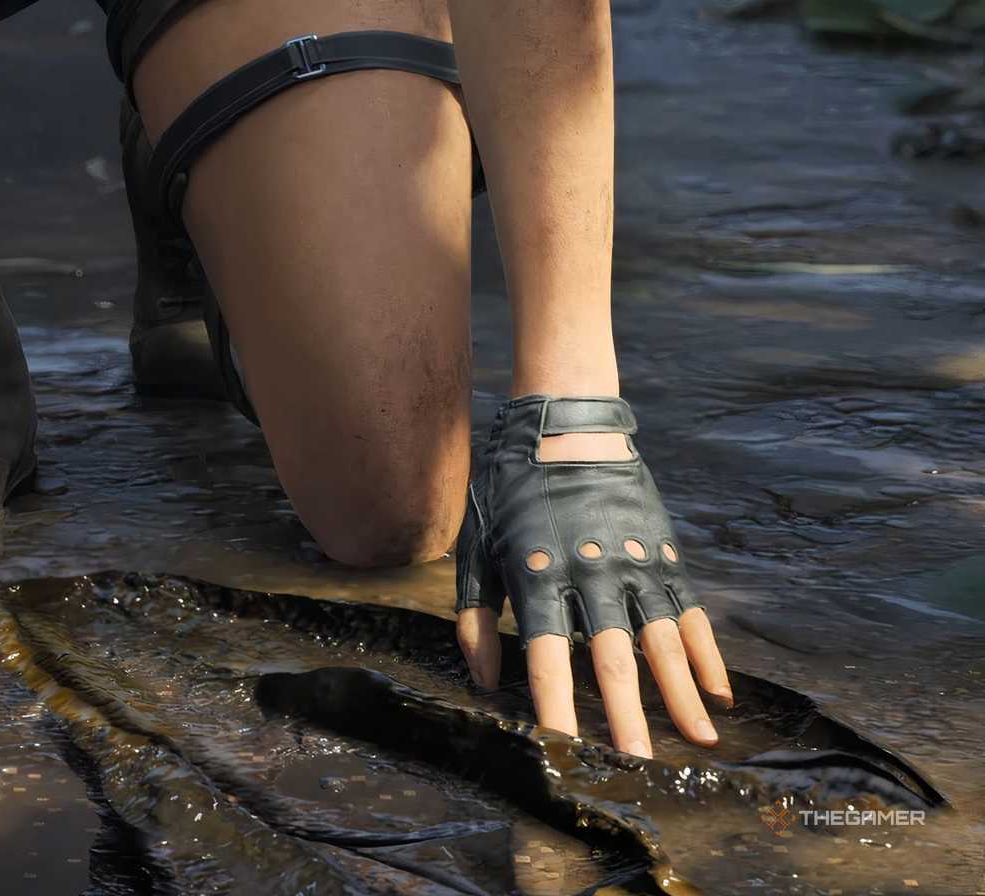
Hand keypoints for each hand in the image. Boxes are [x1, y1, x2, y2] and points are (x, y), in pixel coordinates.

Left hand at [454, 396, 732, 757]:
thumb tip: (482, 681)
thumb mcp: (476, 549)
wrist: (567, 427)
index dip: (556, 707)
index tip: (565, 751)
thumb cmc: (510, 494)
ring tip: (700, 742)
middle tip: (640, 768)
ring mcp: (637, 564)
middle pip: (613, 659)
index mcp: (540, 576)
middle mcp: (593, 575)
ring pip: (664, 642)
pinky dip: (709, 656)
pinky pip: (693, 613)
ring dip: (682, 696)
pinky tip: (720, 695)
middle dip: (626, 719)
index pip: (549, 657)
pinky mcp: (668, 552)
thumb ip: (475, 617)